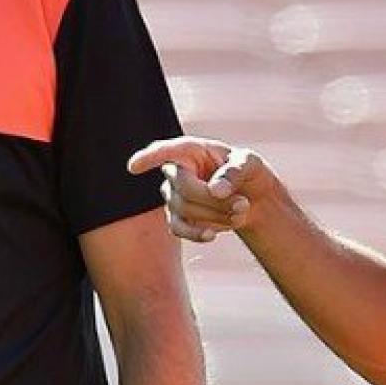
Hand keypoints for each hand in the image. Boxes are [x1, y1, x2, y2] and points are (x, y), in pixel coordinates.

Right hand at [128, 136, 275, 243]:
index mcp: (191, 150)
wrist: (252, 196)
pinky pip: (178, 229)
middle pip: (185, 189)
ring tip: (241, 212)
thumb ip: (234, 172)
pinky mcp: (178, 218)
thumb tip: (216, 190)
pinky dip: (197, 233)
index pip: (166, 151)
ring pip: (184, 210)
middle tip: (243, 204)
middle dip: (215, 201)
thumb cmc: (247, 171)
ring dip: (216, 215)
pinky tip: (213, 235)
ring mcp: (173, 196)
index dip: (150, 158)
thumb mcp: (250, 163)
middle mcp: (176, 171)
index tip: (133, 167)